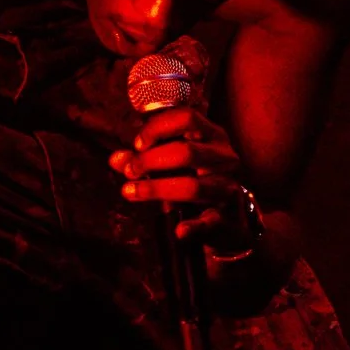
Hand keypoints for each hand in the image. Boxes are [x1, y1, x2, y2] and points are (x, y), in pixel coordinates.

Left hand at [110, 108, 247, 245]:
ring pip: (193, 186)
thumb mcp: (175, 163)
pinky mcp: (229, 216)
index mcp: (213, 136)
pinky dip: (194, 226)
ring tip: (130, 192)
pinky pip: (211, 221)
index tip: (137, 144)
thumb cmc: (200, 179)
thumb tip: (116, 159)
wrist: (234, 216)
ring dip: (156, 189)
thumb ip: (146, 158)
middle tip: (129, 171)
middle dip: (150, 161)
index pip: (187, 118)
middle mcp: (225, 158)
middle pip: (186, 152)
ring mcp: (229, 187)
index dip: (158, 128)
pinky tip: (179, 230)